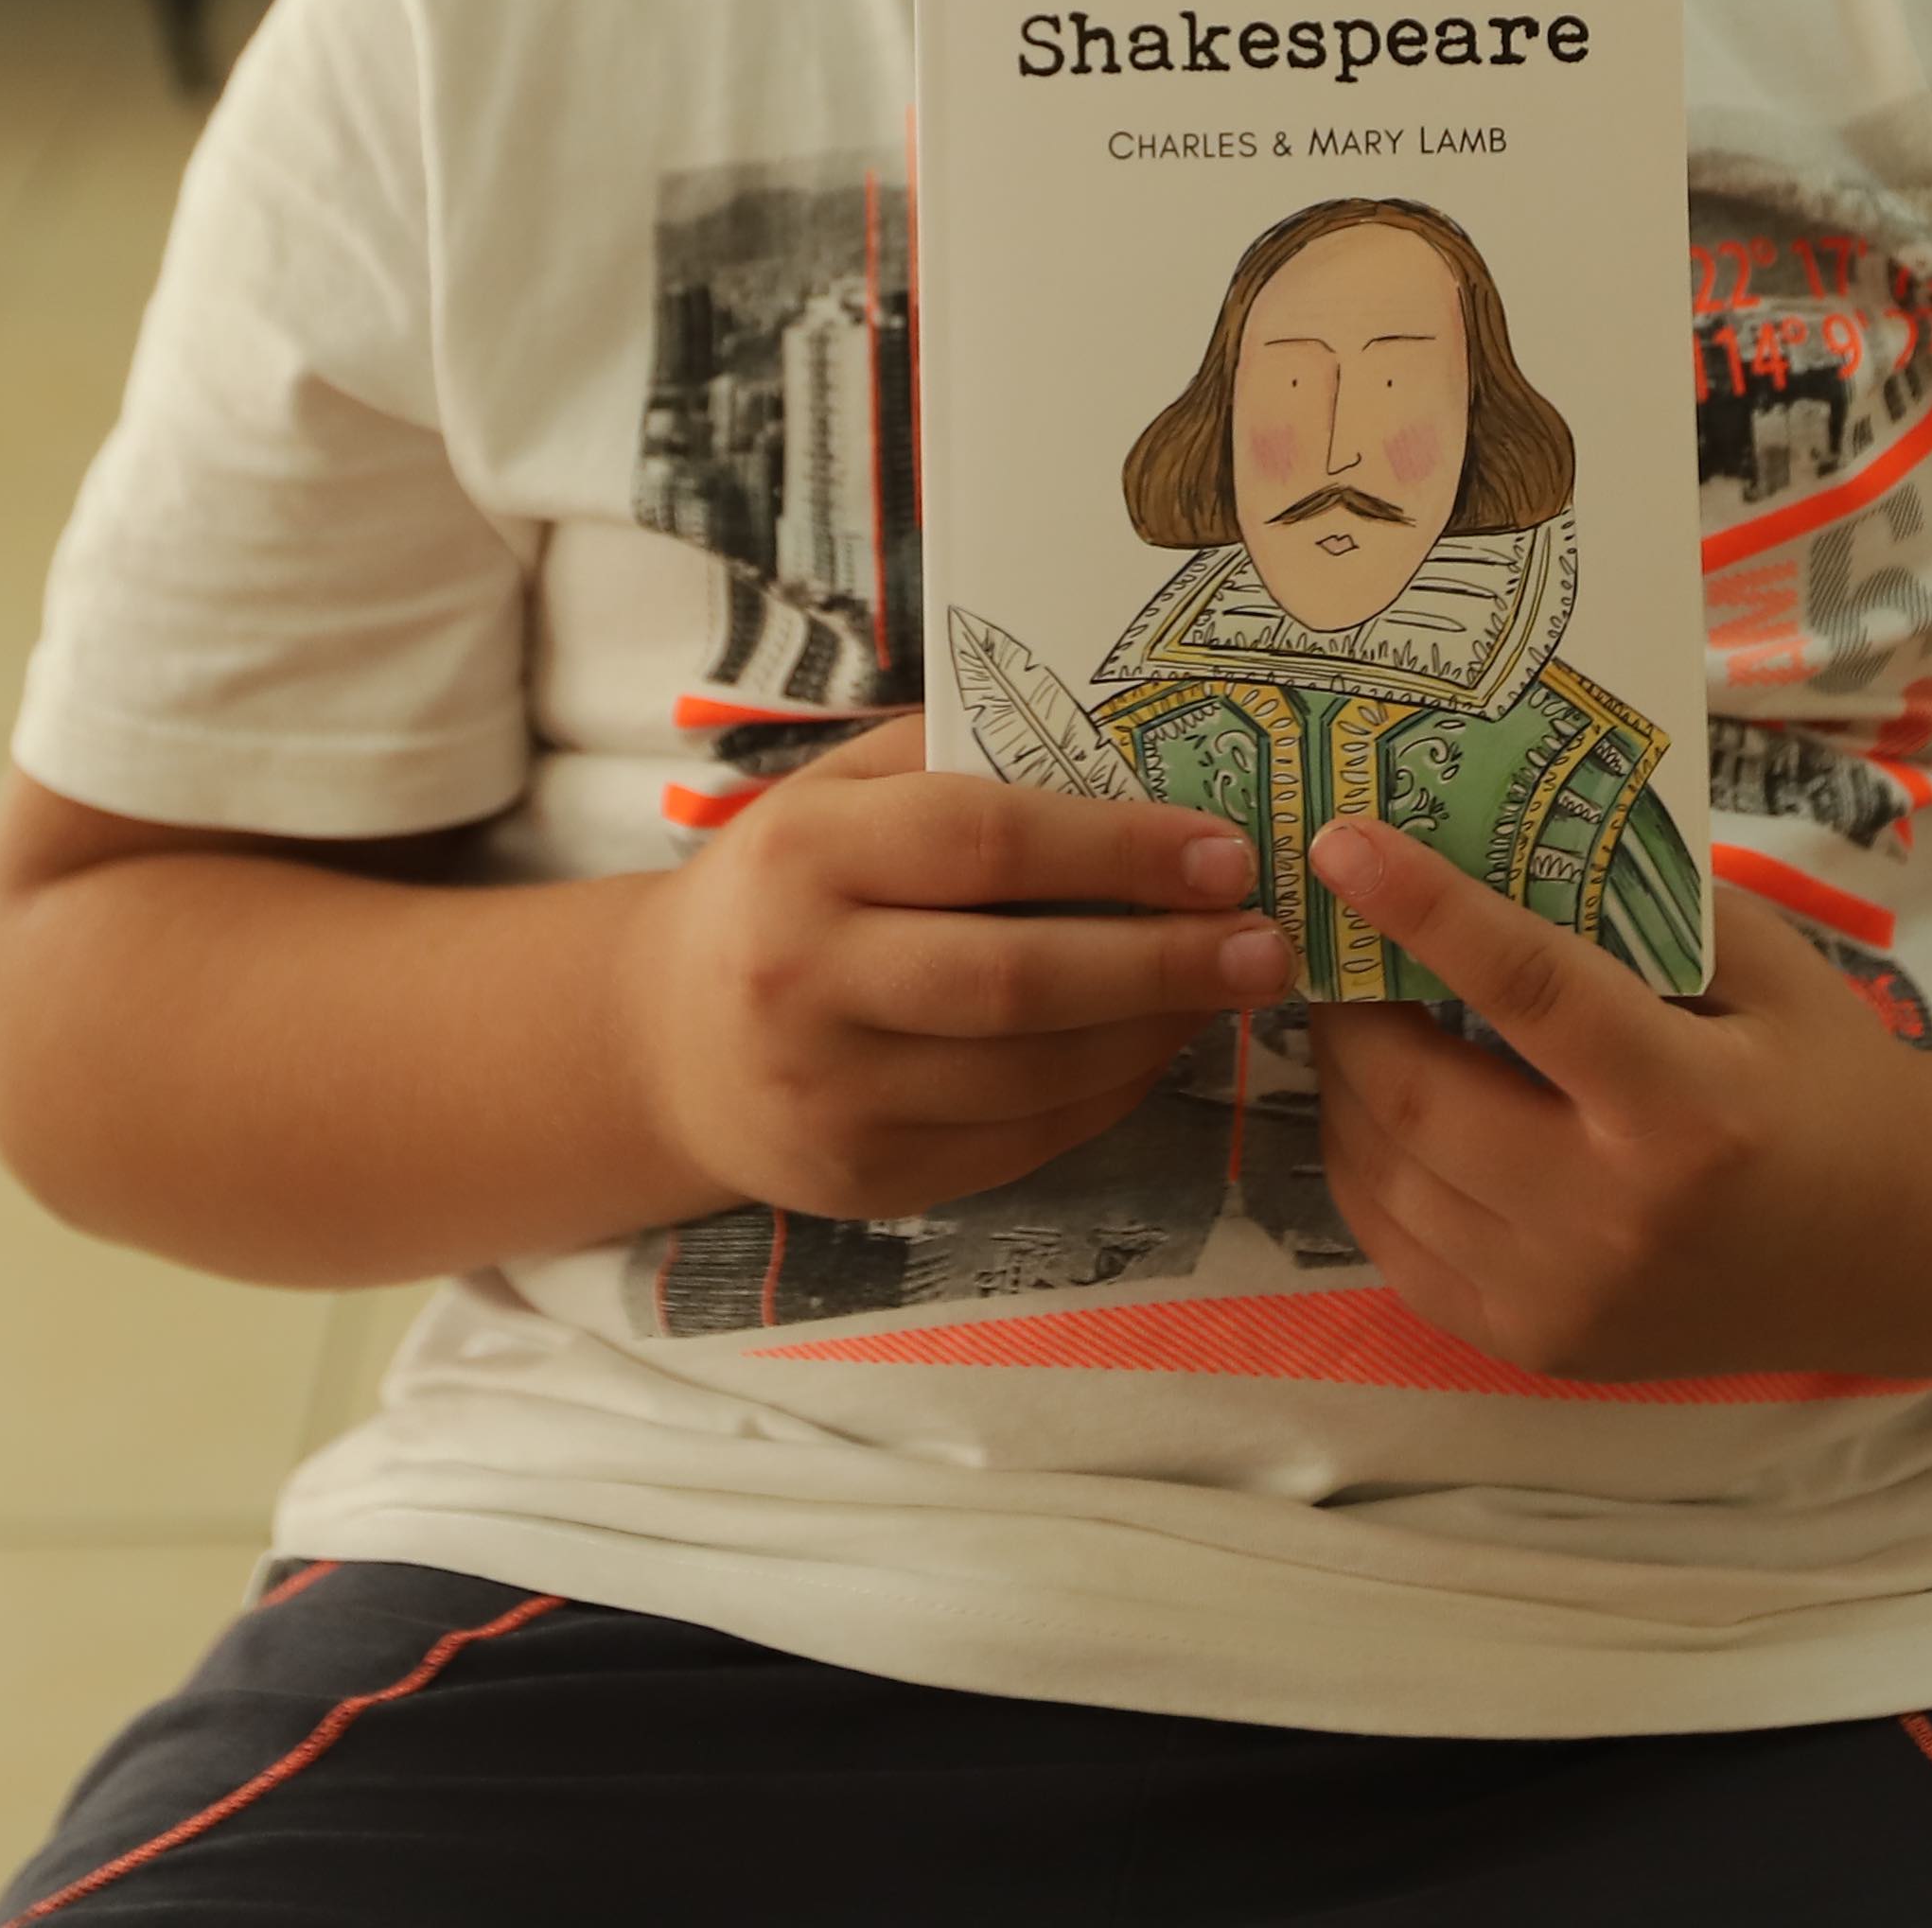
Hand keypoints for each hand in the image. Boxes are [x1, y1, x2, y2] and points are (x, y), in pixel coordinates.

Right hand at [628, 718, 1289, 1223]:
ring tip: (1226, 990)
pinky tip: (1155, 1048)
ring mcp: (828, 1093)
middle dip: (1162, 960)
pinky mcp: (862, 1178)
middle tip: (1264, 943)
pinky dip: (1106, 1094)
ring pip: (1031, 1074)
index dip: (1118, 848)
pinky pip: (1019, 1141)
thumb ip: (961, 763)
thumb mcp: (840, 794)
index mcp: (806, 852)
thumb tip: (1137, 753)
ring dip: (1153, 1034)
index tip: (1223, 850)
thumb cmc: (790, 887)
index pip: (986, 841)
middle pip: (1017, 976)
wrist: (667, 1040)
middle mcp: (804, 977)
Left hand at [1300, 819, 1931, 1383]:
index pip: (1525, 990)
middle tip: (1328, 941)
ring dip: (1345, 1087)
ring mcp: (1567, 1298)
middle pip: (1419, 1096)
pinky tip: (1384, 1108)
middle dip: (1348, 1008)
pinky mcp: (1537, 1345)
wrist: (1898, 1252)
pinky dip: (1368, 1166)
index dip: (1423, 910)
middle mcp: (1615, 1218)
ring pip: (1386, 1177)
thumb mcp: (1767, 968)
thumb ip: (1642, 907)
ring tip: (1349, 1016)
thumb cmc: (1830, 1082)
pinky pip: (1397, 1249)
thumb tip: (1494, 841)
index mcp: (1687, 1108)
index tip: (1341, 843)